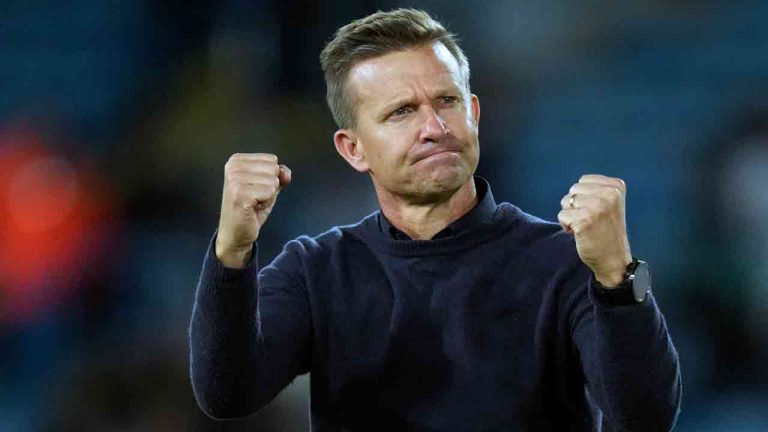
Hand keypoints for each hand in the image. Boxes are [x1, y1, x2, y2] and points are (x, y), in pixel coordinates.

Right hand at [215, 153, 290, 267]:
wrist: (236, 233)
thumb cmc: (251, 209)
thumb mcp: (268, 187)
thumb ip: (279, 175)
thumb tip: (285, 172)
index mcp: (237, 160)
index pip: (272, 160)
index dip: (270, 178)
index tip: (255, 190)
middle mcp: (233, 166)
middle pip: (274, 169)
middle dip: (270, 187)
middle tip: (255, 198)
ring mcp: (235, 180)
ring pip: (273, 181)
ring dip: (268, 196)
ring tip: (254, 203)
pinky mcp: (240, 194)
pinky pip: (270, 192)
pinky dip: (266, 203)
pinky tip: (253, 208)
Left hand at [557, 174, 631, 286]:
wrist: (613, 259)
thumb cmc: (607, 232)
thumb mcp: (610, 204)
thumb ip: (596, 191)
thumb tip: (573, 191)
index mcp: (616, 187)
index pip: (584, 180)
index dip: (584, 197)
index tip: (596, 211)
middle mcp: (608, 194)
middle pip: (574, 190)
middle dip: (575, 205)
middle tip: (589, 220)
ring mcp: (597, 206)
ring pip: (565, 201)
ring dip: (570, 215)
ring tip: (585, 226)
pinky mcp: (584, 220)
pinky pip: (562, 216)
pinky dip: (566, 226)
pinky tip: (579, 233)